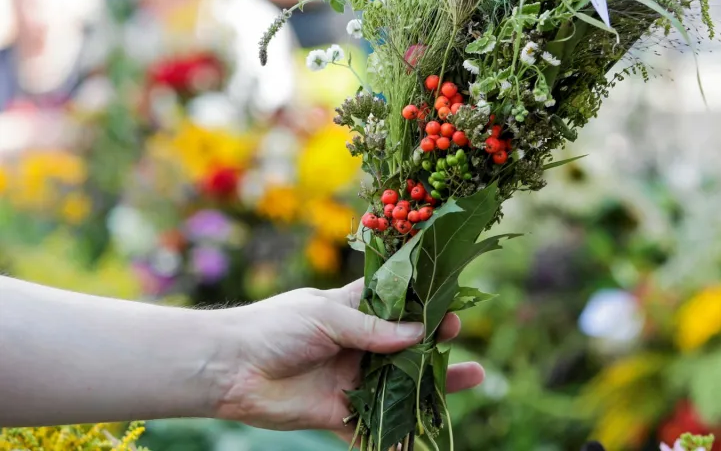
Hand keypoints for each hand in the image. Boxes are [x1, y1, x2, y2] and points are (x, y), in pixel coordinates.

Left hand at [212, 280, 483, 430]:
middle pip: (407, 346)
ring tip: (472, 377)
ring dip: (433, 384)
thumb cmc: (273, 328)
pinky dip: (396, 437)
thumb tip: (419, 334)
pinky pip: (373, 428)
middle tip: (460, 340)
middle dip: (437, 344)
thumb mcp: (326, 316)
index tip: (448, 306)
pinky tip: (423, 439)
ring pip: (401, 385)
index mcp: (353, 312)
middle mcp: (357, 345)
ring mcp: (351, 379)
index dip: (424, 305)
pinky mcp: (339, 413)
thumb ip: (374, 329)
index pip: (397, 305)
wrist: (227, 369)